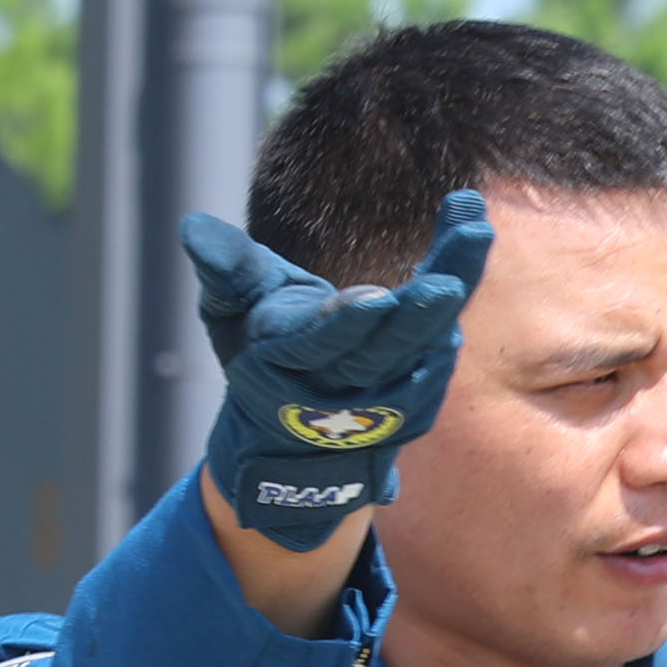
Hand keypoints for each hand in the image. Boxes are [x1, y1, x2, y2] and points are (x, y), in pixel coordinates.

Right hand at [181, 193, 492, 553]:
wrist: (287, 438)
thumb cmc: (259, 350)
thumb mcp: (230, 312)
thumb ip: (224, 271)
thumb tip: (193, 228)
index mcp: (288, 364)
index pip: (324, 344)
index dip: (349, 324)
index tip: (378, 297)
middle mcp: (340, 389)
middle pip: (388, 348)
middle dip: (421, 308)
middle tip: (455, 261)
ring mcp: (385, 402)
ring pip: (424, 349)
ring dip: (452, 291)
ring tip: (473, 233)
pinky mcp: (415, 404)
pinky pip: (440, 358)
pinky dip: (457, 308)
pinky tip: (466, 252)